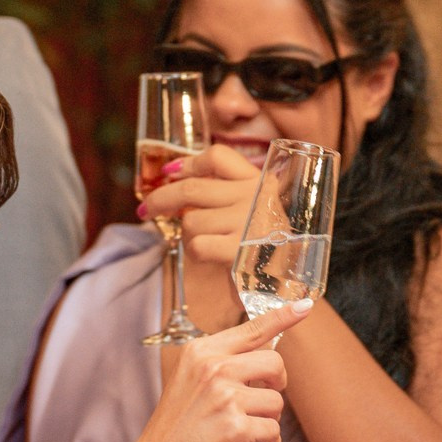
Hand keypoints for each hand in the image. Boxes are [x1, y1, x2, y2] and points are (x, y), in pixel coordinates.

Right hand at [129, 303, 300, 441]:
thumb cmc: (178, 426)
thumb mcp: (190, 380)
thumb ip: (222, 363)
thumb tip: (264, 357)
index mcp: (201, 352)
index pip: (252, 329)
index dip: (283, 316)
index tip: (304, 306)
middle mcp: (214, 369)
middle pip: (275, 364)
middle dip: (277, 383)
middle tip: (262, 398)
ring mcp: (226, 398)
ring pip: (276, 401)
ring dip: (268, 418)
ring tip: (243, 427)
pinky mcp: (237, 428)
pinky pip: (273, 430)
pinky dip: (267, 441)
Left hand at [140, 144, 259, 298]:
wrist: (294, 283)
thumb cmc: (270, 246)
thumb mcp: (260, 209)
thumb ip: (230, 192)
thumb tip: (176, 177)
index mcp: (261, 182)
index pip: (217, 157)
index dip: (188, 163)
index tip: (170, 172)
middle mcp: (255, 197)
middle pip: (192, 188)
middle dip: (161, 198)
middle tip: (147, 208)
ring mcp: (247, 223)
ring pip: (191, 220)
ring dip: (186, 234)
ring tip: (201, 243)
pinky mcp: (238, 250)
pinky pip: (196, 245)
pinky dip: (194, 252)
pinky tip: (206, 256)